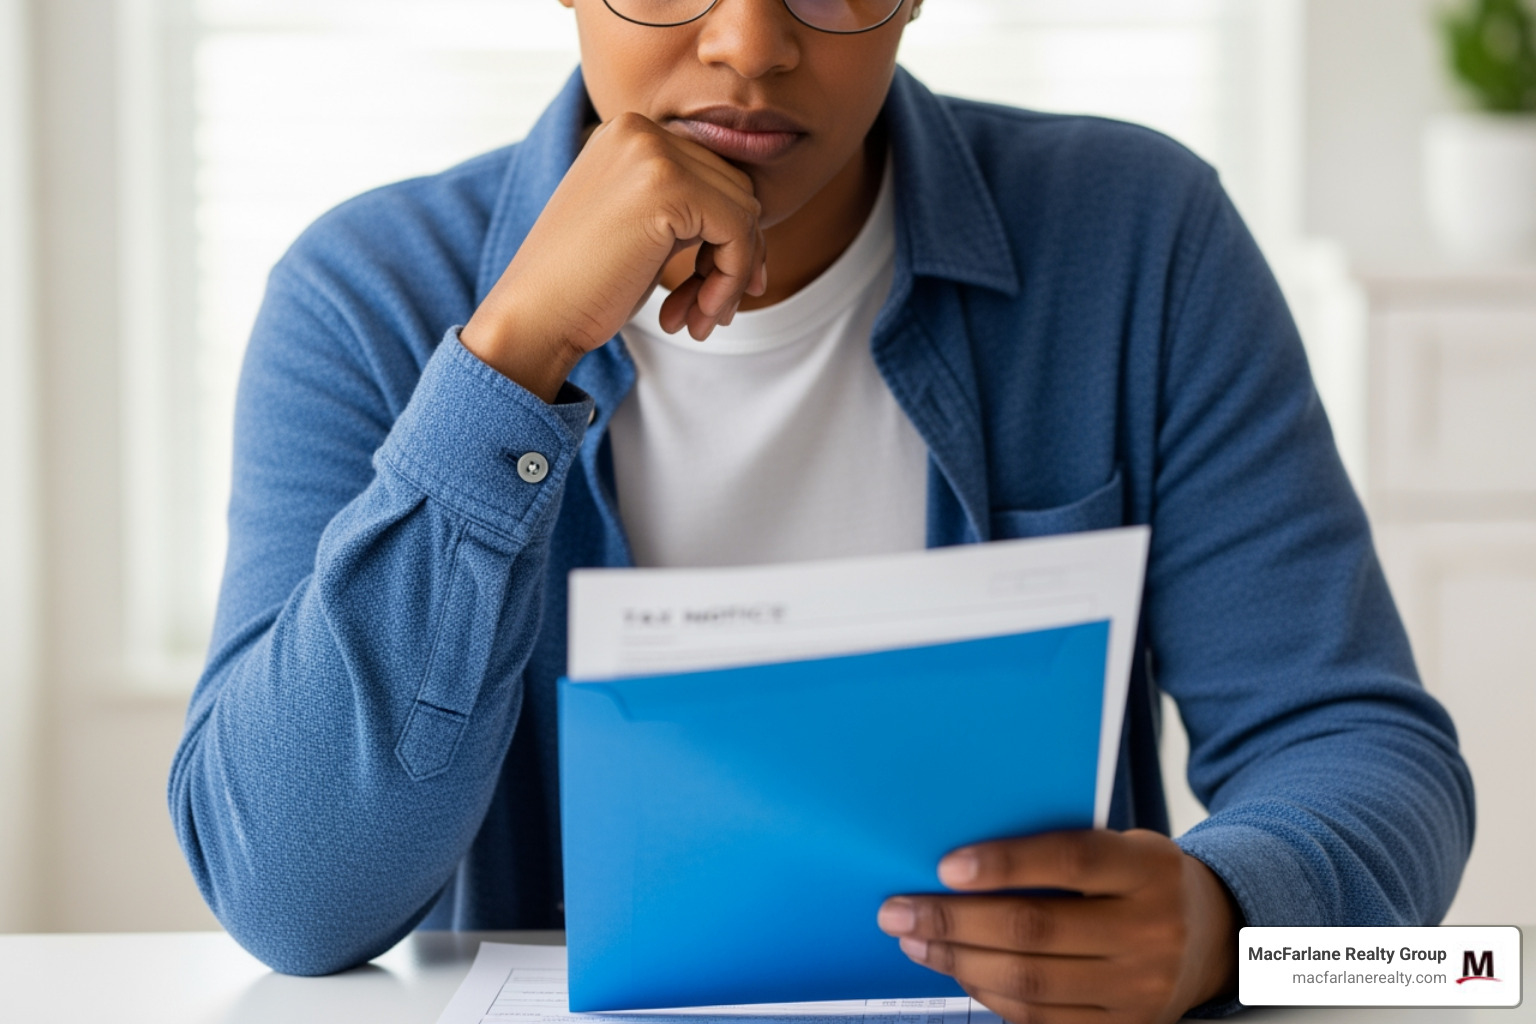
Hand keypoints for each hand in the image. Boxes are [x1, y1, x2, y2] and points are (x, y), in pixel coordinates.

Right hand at [461, 112, 768, 401]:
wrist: (534, 316)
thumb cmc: (581, 286)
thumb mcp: (639, 228)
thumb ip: (686, 208)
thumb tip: (754, 221)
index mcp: (630, 134)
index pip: (714, 175)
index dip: (728, 237)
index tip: (717, 290)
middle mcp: (641, 131)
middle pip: (736, 190)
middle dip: (734, 258)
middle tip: (707, 312)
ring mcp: (654, 153)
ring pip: (744, 212)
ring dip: (732, 276)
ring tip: (699, 320)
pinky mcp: (669, 186)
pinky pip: (738, 231)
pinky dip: (731, 279)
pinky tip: (697, 314)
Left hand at [877, 830, 1241, 1023]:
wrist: (1215, 938)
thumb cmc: (1143, 879)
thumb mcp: (1122, 846)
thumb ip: (1058, 852)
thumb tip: (958, 863)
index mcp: (1148, 869)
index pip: (1068, 861)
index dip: (1003, 864)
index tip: (943, 867)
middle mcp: (1151, 931)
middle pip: (1036, 931)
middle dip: (954, 921)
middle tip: (899, 910)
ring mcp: (1141, 989)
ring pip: (1031, 983)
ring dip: (959, 962)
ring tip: (915, 941)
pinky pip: (1043, 1020)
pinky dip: (991, 996)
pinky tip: (959, 971)